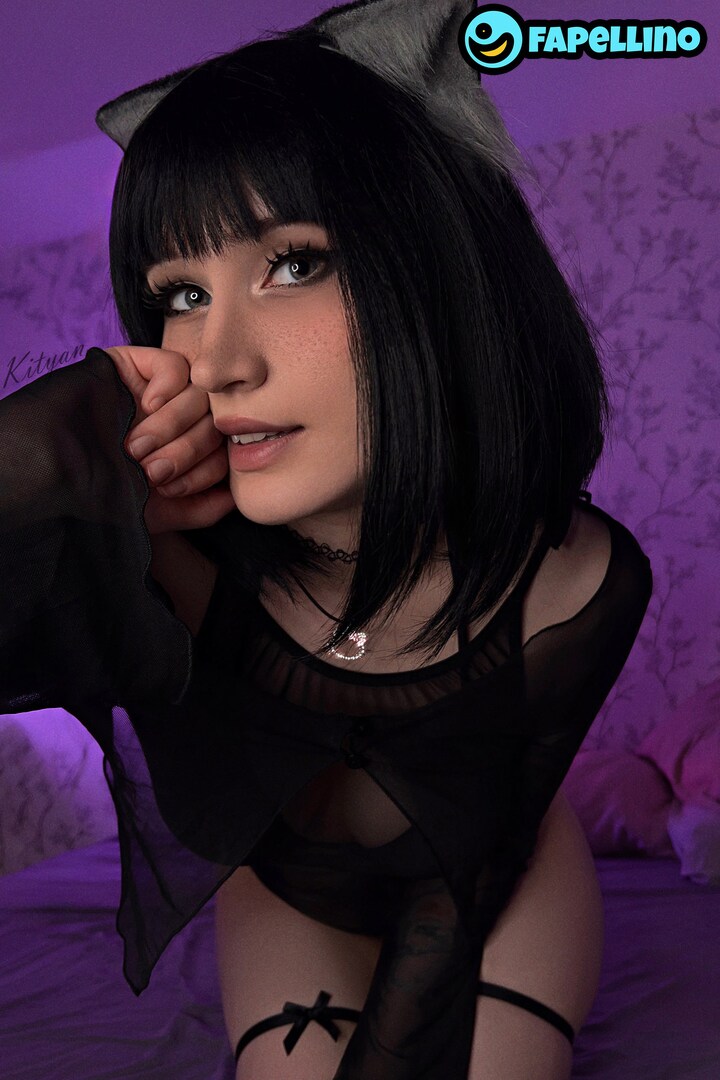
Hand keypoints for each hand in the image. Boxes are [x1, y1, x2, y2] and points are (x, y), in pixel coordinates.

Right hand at [104, 346, 234, 533]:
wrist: (60, 471)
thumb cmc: (108, 491)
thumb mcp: (160, 512)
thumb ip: (203, 509)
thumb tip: (235, 496)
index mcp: (188, 448)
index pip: (223, 452)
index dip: (203, 472)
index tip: (169, 489)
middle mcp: (181, 417)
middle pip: (215, 423)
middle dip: (184, 453)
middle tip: (149, 469)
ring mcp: (164, 388)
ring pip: (200, 395)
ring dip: (171, 427)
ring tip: (137, 445)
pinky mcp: (142, 363)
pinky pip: (177, 366)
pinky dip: (166, 389)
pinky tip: (144, 407)